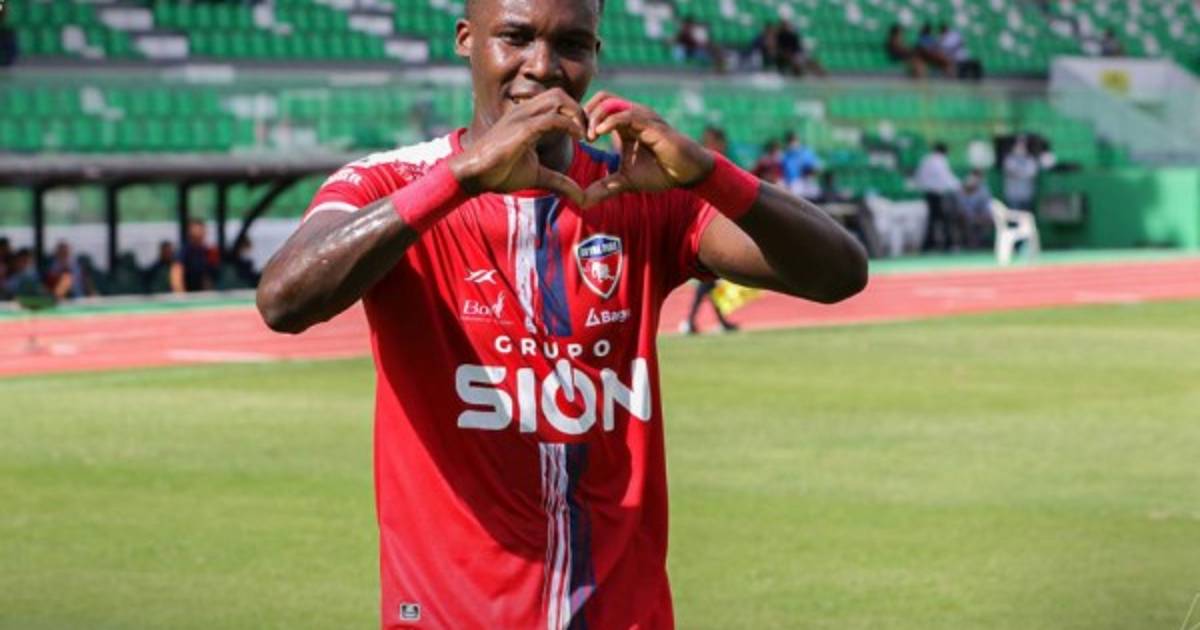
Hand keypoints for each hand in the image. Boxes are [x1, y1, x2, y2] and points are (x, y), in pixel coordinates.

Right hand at [447, 89, 587, 205]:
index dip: (576, 115)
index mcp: (527, 117)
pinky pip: (553, 118)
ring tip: (585, 136)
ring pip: (559, 99)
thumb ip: (560, 182)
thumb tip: (581, 197)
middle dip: (580, 111)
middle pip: (561, 94)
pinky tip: (579, 139)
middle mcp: (525, 111)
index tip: (586, 136)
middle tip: (589, 134)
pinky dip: (571, 125)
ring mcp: (522, 117)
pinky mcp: (522, 128)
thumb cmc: (500, 173)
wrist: (473, 174)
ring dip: (578, 115)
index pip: (557, 102)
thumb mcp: (538, 176)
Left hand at [580, 92, 715, 207]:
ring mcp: (642, 117)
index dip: (583, 120)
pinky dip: (610, 121)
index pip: (598, 108)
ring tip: (589, 137)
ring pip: (611, 102)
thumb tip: (582, 202)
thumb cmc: (659, 173)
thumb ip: (604, 188)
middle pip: (601, 98)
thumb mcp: (625, 182)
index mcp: (624, 125)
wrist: (686, 173)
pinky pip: (626, 114)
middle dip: (586, 113)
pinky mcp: (651, 124)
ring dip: (595, 117)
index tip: (575, 139)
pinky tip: (599, 134)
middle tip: (579, 135)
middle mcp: (632, 116)